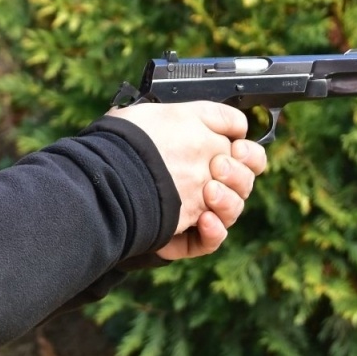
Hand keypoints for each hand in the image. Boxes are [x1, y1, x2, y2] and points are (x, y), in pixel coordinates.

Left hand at [103, 101, 267, 259]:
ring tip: (209, 192)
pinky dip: (214, 231)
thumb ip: (212, 116)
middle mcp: (203, 183)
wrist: (106, 175)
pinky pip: (211, 241)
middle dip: (240, 175)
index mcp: (203, 155)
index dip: (250, 153)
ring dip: (229, 201)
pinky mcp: (183, 237)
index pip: (245, 158)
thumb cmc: (132, 142)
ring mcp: (195, 211)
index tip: (239, 146)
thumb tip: (240, 125)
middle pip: (244, 185)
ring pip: (232, 212)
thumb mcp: (172, 114)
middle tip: (218, 166)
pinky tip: (205, 219)